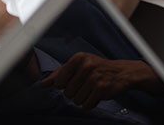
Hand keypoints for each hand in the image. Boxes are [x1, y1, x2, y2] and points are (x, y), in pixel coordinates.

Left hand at [39, 53, 160, 108]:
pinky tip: (97, 94)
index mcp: (78, 58)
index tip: (77, 79)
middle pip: (67, 93)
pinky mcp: (101, 89)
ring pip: (76, 100)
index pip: (58, 82)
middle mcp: (86, 66)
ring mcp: (94, 77)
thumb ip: (59, 74)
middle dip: (76, 92)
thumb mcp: (79, 66)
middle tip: (87, 84)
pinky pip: (86, 105)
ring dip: (84, 98)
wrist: (123, 72)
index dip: (66, 85)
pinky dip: (91, 103)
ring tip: (93, 89)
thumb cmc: (97, 68)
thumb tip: (41, 84)